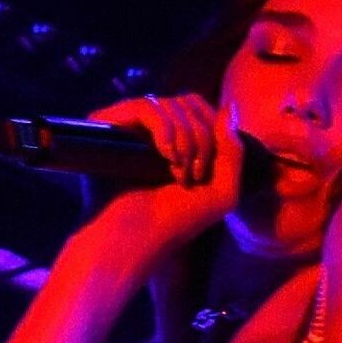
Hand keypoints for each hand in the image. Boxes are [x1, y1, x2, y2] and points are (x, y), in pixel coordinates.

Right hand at [85, 93, 243, 252]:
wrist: (136, 240)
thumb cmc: (176, 222)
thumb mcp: (223, 192)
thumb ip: (233, 150)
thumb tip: (228, 107)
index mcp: (175, 139)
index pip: (199, 108)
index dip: (213, 131)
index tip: (206, 172)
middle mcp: (151, 128)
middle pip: (188, 102)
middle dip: (202, 138)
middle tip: (193, 176)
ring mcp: (129, 125)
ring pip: (170, 103)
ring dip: (186, 140)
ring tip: (178, 174)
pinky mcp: (108, 125)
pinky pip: (146, 105)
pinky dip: (165, 128)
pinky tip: (166, 156)